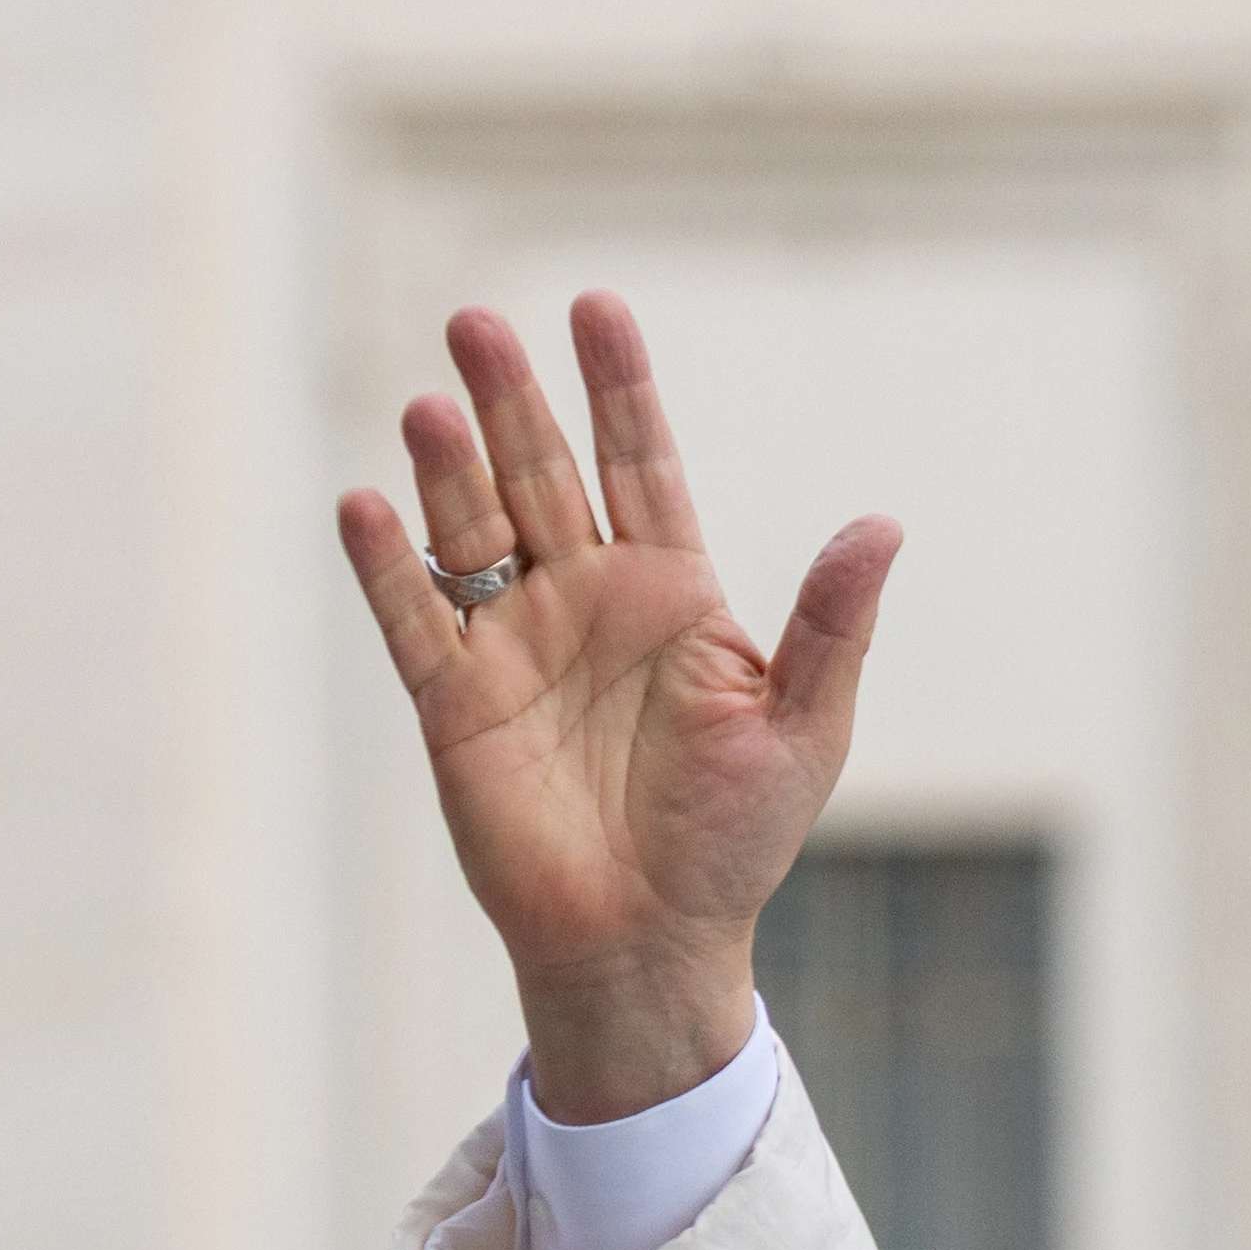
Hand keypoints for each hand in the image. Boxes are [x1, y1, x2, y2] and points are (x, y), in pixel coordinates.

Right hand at [336, 293, 898, 1121]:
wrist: (653, 942)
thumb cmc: (736, 840)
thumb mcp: (802, 726)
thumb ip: (832, 624)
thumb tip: (883, 525)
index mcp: (670, 592)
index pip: (638, 463)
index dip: (618, 388)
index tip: (596, 307)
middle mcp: (584, 601)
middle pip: (539, 474)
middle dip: (511, 399)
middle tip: (476, 320)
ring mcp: (514, 647)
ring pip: (471, 532)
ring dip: (446, 468)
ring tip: (429, 406)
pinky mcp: (455, 706)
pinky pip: (413, 621)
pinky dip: (388, 567)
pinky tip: (366, 506)